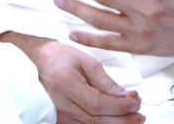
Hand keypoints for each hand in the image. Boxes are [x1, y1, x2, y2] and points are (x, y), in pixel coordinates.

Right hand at [0, 32, 143, 123]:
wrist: (33, 61)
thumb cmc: (58, 56)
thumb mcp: (84, 60)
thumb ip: (104, 80)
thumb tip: (125, 96)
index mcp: (65, 84)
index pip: (98, 104)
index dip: (120, 106)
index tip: (136, 101)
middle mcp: (59, 104)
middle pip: (96, 121)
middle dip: (122, 120)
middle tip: (140, 115)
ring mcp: (57, 116)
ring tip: (133, 119)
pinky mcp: (58, 121)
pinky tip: (115, 121)